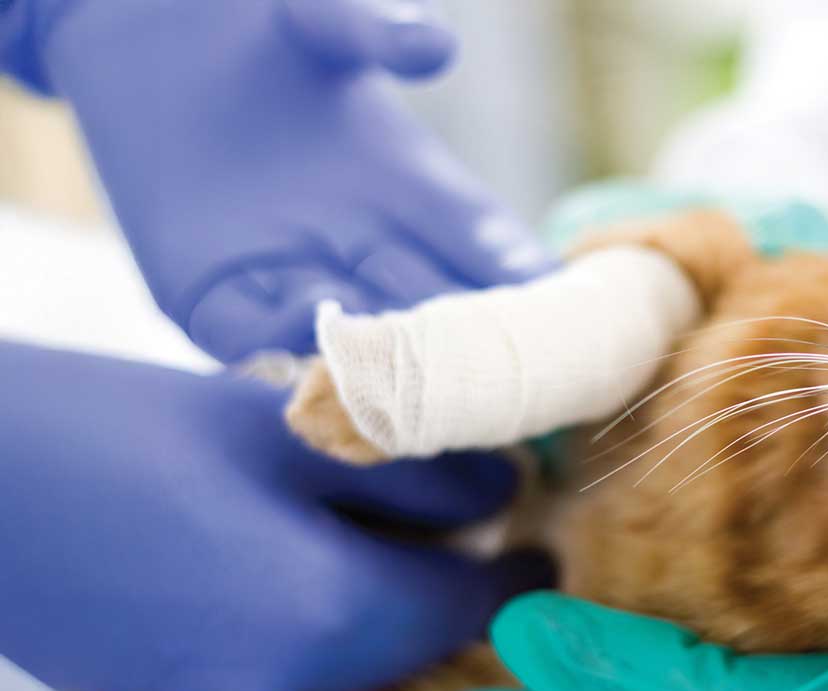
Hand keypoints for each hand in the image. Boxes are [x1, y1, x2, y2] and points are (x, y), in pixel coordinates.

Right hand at [0, 342, 547, 690]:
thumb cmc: (119, 430)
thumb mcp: (278, 430)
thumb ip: (408, 469)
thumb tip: (498, 489)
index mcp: (324, 612)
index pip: (458, 607)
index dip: (506, 574)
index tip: (537, 546)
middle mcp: (280, 679)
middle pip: (403, 638)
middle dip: (445, 587)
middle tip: (473, 528)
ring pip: (342, 652)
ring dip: (380, 601)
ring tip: (391, 529)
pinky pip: (275, 659)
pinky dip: (311, 613)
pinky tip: (298, 552)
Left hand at [7, 0, 550, 361]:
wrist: (143, 35)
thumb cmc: (252, 24)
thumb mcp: (317, 20)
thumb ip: (375, 32)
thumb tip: (436, 47)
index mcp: (412, 185)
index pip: (487, 248)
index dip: (522, 284)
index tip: (564, 320)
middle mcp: (364, 242)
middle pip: (435, 311)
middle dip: (468, 353)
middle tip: (507, 392)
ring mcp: (292, 275)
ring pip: (357, 341)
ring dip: (384, 370)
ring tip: (415, 396)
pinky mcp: (211, 296)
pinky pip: (253, 342)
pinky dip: (283, 356)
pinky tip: (311, 364)